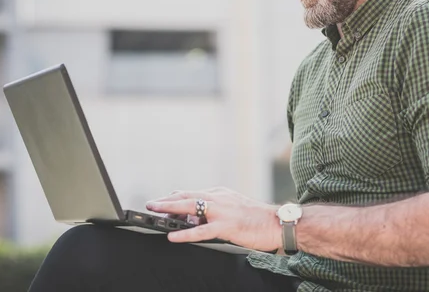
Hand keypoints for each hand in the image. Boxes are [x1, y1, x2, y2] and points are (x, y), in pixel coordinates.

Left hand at [146, 187, 281, 251]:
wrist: (277, 223)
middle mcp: (219, 198)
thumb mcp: (233, 208)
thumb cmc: (257, 218)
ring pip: (190, 208)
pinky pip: (201, 230)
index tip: (162, 200)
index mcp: (221, 194)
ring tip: (155, 211)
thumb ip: (214, 211)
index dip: (175, 197)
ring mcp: (222, 211)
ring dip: (170, 209)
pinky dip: (184, 233)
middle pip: (187, 196)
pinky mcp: (226, 226)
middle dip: (167, 200)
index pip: (193, 193)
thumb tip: (194, 219)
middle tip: (151, 203)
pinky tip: (172, 235)